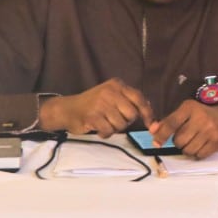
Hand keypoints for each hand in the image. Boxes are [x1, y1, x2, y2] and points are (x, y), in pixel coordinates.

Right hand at [37, 78, 153, 137]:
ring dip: (114, 128)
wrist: (66, 109)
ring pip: (121, 124)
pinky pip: (109, 131)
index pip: (139, 98)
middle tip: (114, 120)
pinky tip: (98, 128)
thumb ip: (129, 100)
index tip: (151, 125)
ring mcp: (101, 103)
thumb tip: (149, 108)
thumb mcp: (112, 96)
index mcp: (117, 85)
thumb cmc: (92, 105)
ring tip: (104, 122)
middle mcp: (110, 91)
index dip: (148, 113)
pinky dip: (105, 133)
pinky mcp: (93, 116)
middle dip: (126, 122)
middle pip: (132, 114)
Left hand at [149, 100, 217, 158]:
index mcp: (190, 108)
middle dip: (179, 141)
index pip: (171, 123)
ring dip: (187, 148)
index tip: (156, 143)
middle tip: (187, 135)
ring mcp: (210, 131)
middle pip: (178, 141)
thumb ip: (168, 122)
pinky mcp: (217, 142)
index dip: (162, 135)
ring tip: (195, 140)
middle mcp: (201, 118)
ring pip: (187, 150)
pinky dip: (197, 153)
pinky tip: (202, 144)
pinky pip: (198, 155)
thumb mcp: (186, 112)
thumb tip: (153, 131)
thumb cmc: (203, 115)